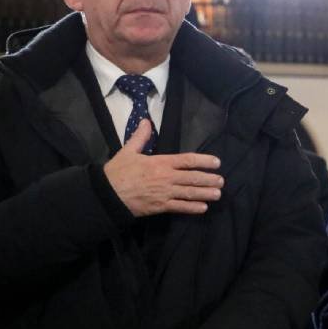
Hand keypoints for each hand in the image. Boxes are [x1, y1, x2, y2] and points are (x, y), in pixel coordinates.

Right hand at [104, 120, 224, 216]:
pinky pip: (180, 207)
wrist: (106, 194)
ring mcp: (165, 193)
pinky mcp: (160, 207)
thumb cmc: (117, 172)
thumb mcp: (128, 151)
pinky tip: (203, 208)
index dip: (204, 161)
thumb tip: (146, 121)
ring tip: (218, 194)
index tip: (217, 162)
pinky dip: (192, 208)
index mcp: (161, 162)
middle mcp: (167, 177)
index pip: (188, 160)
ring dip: (205, 193)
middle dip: (209, 179)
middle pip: (193, 177)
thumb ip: (140, 137)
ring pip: (190, 193)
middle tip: (221, 181)